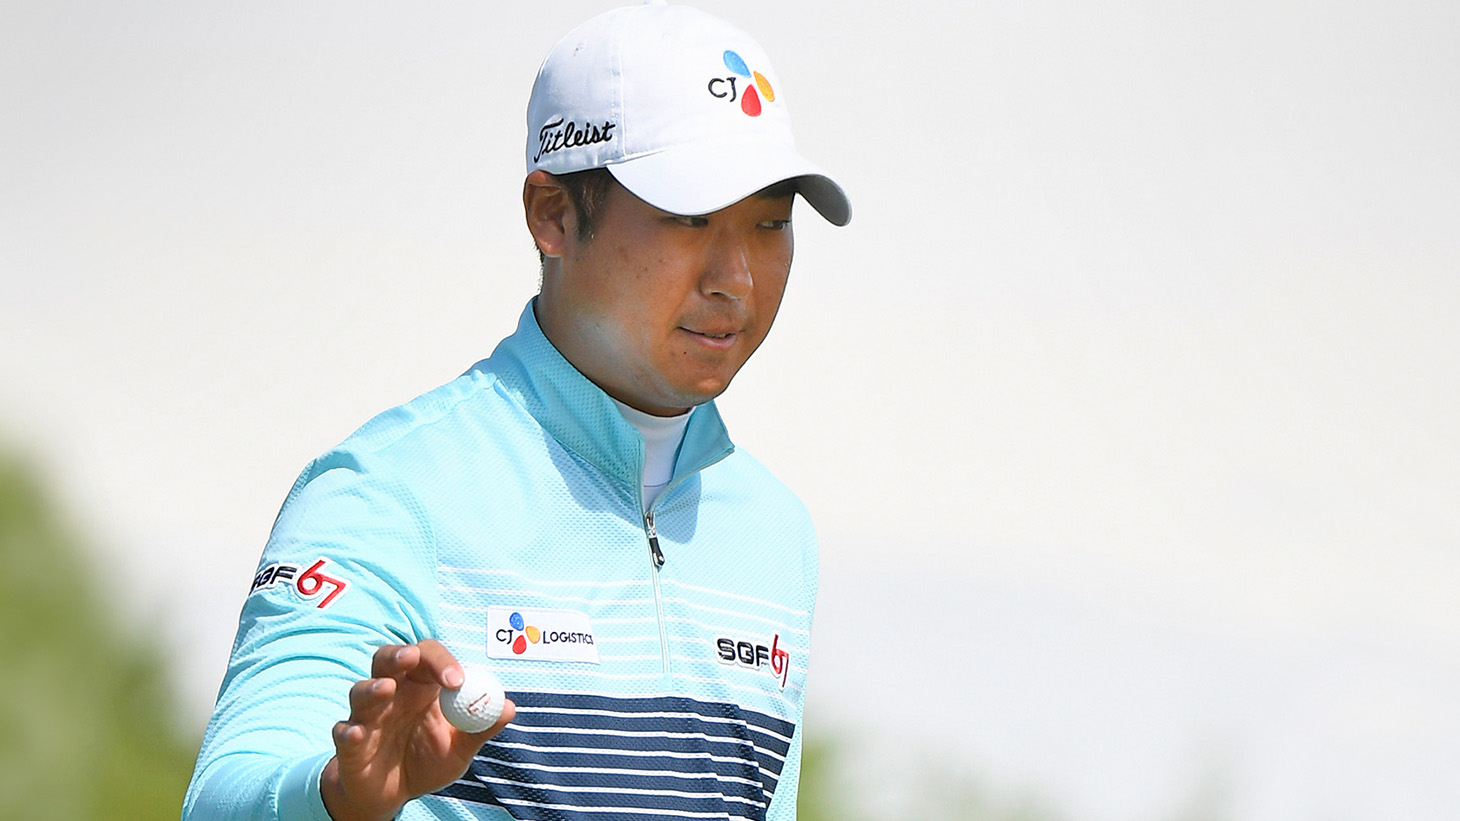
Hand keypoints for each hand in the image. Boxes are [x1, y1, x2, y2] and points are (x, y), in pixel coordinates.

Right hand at [320, 640, 514, 820]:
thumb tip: (509, 708)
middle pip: (388, 659)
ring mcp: (367, 716)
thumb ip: (481, 728)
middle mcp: (391, 694)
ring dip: (372, 688)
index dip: (440, 661)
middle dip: (399, 655)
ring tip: (386, 690)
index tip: (457, 680)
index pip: (427, 657)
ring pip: (361, 690)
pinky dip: (349, 731)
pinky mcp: (349, 742)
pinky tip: (357, 733)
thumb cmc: (427, 760)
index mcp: (420, 687)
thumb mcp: (459, 748)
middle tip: (411, 658)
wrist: (394, 795)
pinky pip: (343, 731)